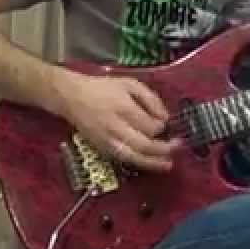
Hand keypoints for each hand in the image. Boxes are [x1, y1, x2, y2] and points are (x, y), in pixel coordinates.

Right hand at [53, 70, 177, 172]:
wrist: (71, 97)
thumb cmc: (103, 88)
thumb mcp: (130, 84)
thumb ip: (150, 99)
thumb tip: (165, 118)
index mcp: (122, 108)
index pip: (149, 126)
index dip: (162, 128)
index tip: (166, 123)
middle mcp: (114, 127)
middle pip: (143, 145)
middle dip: (163, 149)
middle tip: (178, 146)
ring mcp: (106, 140)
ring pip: (132, 157)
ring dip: (152, 163)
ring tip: (168, 164)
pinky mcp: (100, 149)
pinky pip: (122, 159)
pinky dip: (137, 162)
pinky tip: (149, 162)